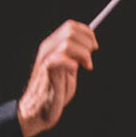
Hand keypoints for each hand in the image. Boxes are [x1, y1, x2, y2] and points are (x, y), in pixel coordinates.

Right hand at [17, 21, 97, 136]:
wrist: (40, 110)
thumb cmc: (55, 91)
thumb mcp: (69, 68)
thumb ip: (76, 56)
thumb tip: (90, 45)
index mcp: (52, 45)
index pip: (70, 26)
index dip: (87, 33)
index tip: (95, 45)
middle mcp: (47, 48)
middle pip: (70, 30)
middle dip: (87, 42)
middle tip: (91, 58)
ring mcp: (46, 58)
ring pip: (68, 42)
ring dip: (83, 54)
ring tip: (86, 66)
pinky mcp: (47, 71)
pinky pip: (61, 58)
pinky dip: (72, 63)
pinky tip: (75, 71)